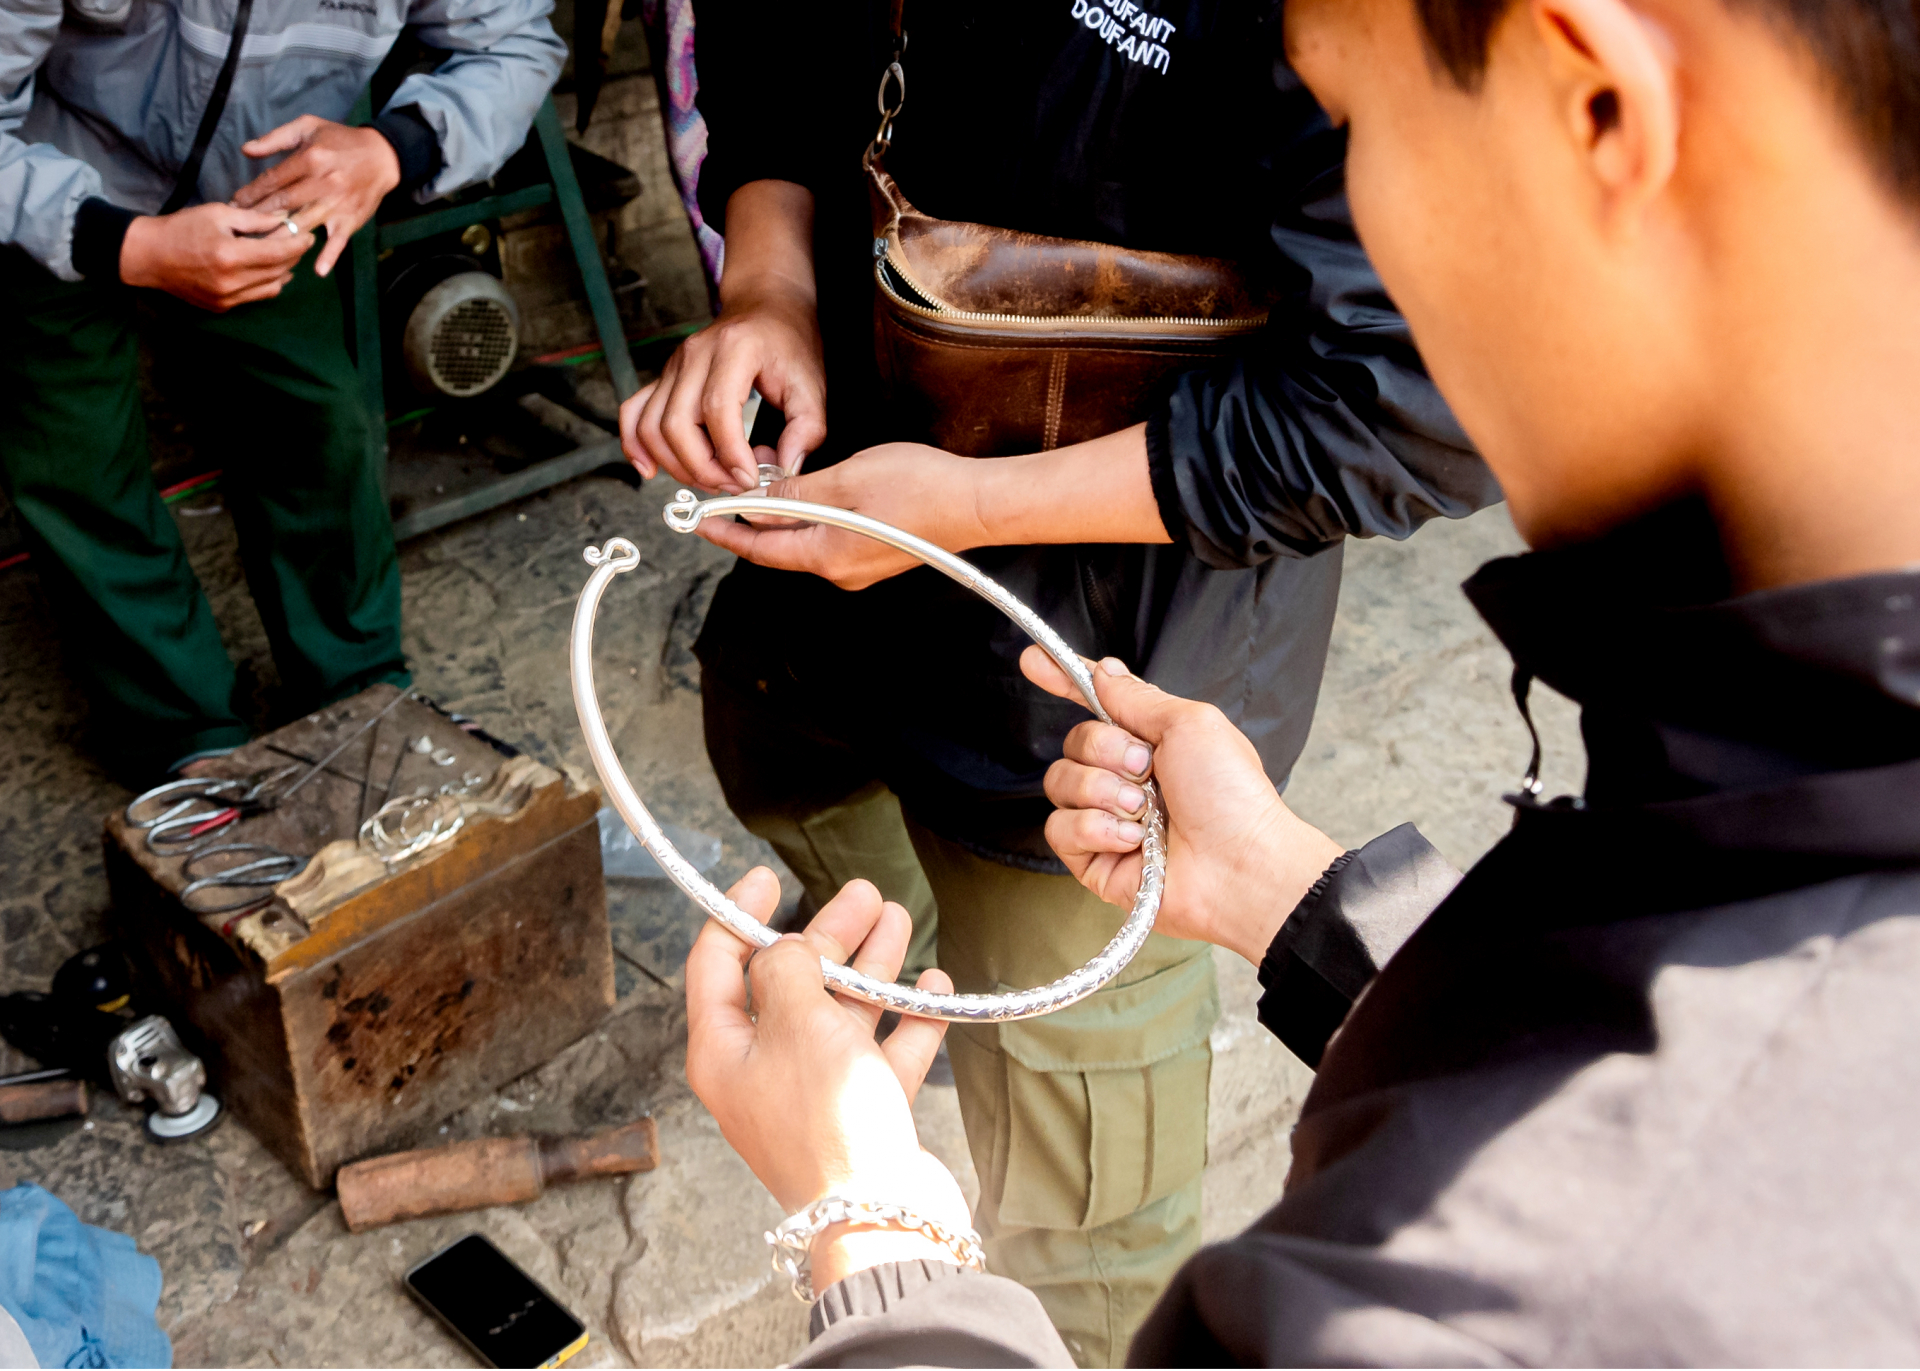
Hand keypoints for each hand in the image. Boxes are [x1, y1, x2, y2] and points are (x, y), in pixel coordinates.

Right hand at [119, 204, 313, 310]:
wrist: (148, 256)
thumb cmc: (181, 228)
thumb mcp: (218, 214)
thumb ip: (254, 219)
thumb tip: (284, 219)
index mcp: (230, 256)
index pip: (279, 253)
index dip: (298, 244)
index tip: (308, 235)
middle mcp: (232, 282)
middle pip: (279, 271)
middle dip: (294, 255)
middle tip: (299, 241)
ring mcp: (228, 298)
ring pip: (272, 287)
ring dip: (284, 271)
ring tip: (284, 255)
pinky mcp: (223, 307)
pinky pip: (256, 297)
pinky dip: (267, 283)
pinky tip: (267, 270)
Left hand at [231, 116, 400, 277]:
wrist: (382, 156)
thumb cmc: (340, 140)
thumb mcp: (308, 127)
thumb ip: (276, 138)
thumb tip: (246, 150)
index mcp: (310, 158)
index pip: (272, 180)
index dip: (250, 193)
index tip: (233, 204)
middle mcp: (322, 183)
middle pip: (283, 204)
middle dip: (257, 217)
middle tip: (237, 228)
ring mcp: (337, 204)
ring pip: (304, 224)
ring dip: (281, 238)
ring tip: (259, 249)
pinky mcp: (351, 219)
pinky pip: (339, 240)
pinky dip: (330, 255)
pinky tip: (318, 270)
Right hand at [620, 283, 826, 491]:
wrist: (766, 307)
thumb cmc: (789, 344)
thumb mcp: (812, 385)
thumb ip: (806, 431)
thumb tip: (785, 471)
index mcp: (734, 349)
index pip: (717, 409)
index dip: (730, 454)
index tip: (749, 479)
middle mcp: (695, 354)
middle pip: (676, 424)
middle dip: (702, 468)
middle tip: (733, 485)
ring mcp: (673, 366)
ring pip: (651, 426)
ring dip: (677, 465)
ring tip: (712, 480)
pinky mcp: (663, 378)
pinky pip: (634, 413)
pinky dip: (636, 445)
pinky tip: (650, 470)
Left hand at [685, 868, 971, 1287]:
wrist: (880, 1213)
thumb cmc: (827, 1120)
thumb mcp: (796, 1021)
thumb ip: (790, 969)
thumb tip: (789, 948)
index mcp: (724, 1051)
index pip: (717, 966)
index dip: (739, 916)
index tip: (767, 877)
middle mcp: (763, 1070)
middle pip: (789, 983)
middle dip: (827, 934)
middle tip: (863, 894)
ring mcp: (815, 1094)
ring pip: (840, 1013)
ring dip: (870, 965)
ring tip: (899, 919)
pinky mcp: (862, 1114)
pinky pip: (882, 1054)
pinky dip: (906, 1018)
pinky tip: (930, 983)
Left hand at [695, 442, 991, 588]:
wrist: (976, 504)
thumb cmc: (920, 487)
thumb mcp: (847, 478)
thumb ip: (798, 492)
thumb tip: (759, 502)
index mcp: (826, 555)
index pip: (759, 548)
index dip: (725, 530)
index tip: (698, 518)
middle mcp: (839, 571)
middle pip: (780, 546)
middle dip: (752, 516)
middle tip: (733, 482)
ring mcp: (859, 568)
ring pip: (805, 541)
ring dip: (783, 513)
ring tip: (771, 476)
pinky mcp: (876, 557)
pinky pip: (829, 539)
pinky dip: (810, 517)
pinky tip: (810, 491)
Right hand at [1021, 649, 1346, 962]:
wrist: (1239, 864)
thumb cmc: (1230, 795)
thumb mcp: (1189, 724)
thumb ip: (1136, 697)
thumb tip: (1103, 671)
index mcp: (1150, 742)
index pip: (1096, 705)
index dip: (1063, 681)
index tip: (1032, 661)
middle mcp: (1125, 778)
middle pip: (1074, 742)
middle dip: (1106, 750)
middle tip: (1145, 769)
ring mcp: (1106, 818)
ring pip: (1059, 782)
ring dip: (1102, 791)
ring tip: (1142, 810)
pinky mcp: (1092, 858)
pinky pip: (1059, 828)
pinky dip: (1095, 829)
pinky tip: (1132, 840)